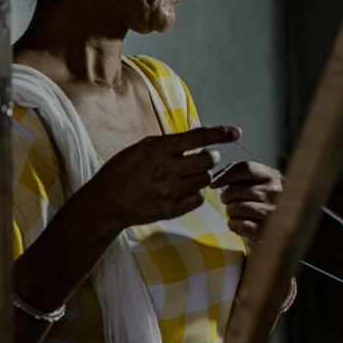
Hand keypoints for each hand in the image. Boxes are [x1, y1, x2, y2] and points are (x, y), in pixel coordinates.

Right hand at [77, 126, 240, 231]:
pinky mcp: (172, 210)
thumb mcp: (143, 147)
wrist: (106, 202)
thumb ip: (171, 142)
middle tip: (203, 158)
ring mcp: (169, 191)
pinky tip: (182, 190)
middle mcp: (166, 170)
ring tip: (185, 175)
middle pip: (209, 160)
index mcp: (159, 150)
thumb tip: (201, 136)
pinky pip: (199, 198)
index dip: (220, 134)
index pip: (198, 138)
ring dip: (202, 175)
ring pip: (206, 179)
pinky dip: (195, 193)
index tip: (236, 133)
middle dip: (210, 157)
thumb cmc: (124, 170)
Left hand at [209, 161, 282, 243]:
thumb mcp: (258, 183)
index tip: (213, 183)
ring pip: (237, 208)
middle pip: (238, 190)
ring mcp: (271, 211)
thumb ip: (240, 174)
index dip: (226, 175)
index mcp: (272, 177)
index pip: (246, 168)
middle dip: (227, 197)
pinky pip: (239, 225)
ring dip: (230, 212)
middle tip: (229, 201)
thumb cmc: (262, 203)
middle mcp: (274, 192)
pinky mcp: (264, 229)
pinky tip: (239, 224)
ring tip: (236, 213)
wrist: (278, 227)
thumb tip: (218, 175)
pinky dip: (233, 225)